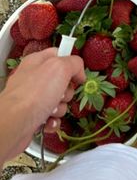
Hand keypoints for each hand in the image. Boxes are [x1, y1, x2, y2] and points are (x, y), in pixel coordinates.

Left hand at [0, 48, 84, 162]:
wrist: (14, 125)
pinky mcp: (33, 116)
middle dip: (67, 91)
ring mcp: (33, 98)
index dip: (71, 64)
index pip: (59, 55)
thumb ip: (74, 63)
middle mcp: (34, 78)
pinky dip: (53, 121)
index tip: (76, 75)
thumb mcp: (60, 67)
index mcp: (37, 61)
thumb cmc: (35, 94)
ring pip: (59, 101)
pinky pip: (52, 117)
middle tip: (60, 94)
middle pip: (63, 81)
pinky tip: (48, 122)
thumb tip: (79, 72)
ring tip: (51, 110)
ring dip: (60, 108)